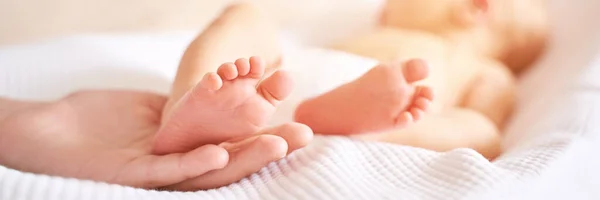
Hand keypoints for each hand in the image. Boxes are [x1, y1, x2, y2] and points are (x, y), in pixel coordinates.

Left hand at [0, 90, 310, 189]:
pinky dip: (195, 162)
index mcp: (184, 149)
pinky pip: (168, 170)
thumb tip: (214, 92)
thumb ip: (181, 107)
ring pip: (208, 169)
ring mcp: (156, 173)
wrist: (44, 131)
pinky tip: (218, 152)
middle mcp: (176, 166)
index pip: (233, 141)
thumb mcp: (148, 108)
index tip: (295, 117)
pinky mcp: (132, 176)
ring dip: (243, 159)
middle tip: (304, 136)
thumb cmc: (95, 120)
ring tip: (276, 144)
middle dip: (268, 148)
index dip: (264, 131)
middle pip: (231, 158)